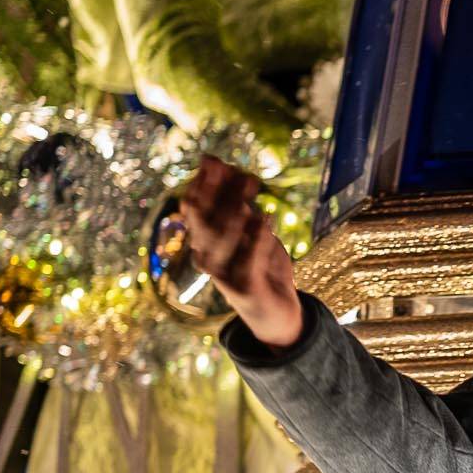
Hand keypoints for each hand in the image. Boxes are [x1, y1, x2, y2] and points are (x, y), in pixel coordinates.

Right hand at [179, 155, 302, 348]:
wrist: (278, 313)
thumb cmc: (262, 267)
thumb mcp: (251, 232)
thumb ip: (238, 203)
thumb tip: (224, 165)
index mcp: (203, 243)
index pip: (194, 209)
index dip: (202, 183)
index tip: (213, 159)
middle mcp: (206, 258)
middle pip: (205, 221)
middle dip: (216, 192)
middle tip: (233, 169)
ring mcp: (224, 276)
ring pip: (222, 240)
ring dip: (236, 210)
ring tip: (250, 188)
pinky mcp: (246, 289)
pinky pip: (249, 260)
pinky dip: (257, 239)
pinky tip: (266, 217)